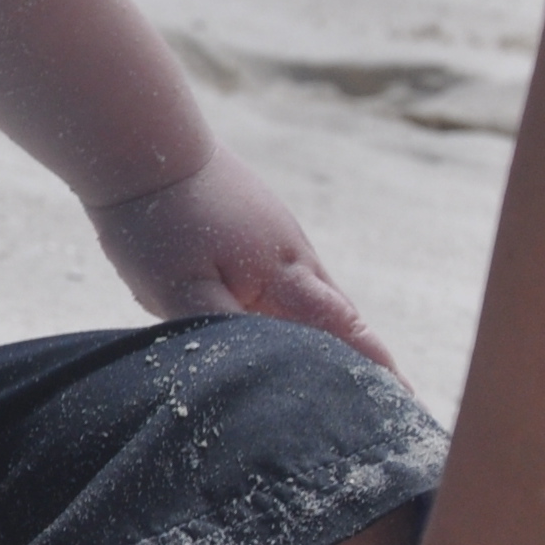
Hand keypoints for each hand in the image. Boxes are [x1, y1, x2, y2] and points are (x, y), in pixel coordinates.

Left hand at [91, 149, 398, 369]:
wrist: (140, 146)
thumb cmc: (158, 222)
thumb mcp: (180, 290)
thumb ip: (225, 331)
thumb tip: (263, 370)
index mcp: (283, 274)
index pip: (344, 330)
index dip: (375, 365)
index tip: (405, 398)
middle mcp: (293, 254)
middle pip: (338, 316)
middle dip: (360, 354)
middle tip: (383, 399)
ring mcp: (276, 236)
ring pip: (311, 295)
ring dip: (328, 331)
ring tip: (337, 372)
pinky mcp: (254, 226)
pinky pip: (285, 278)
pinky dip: (294, 307)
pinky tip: (280, 325)